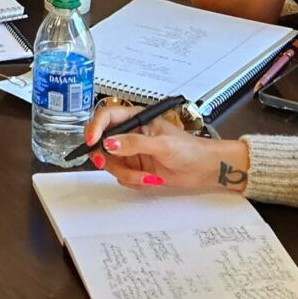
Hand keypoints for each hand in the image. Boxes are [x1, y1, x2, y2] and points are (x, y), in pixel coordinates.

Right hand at [84, 105, 249, 191]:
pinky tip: (151, 178)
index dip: (95, 128)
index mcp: (136, 120)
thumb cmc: (190, 149)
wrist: (205, 169)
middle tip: (106, 163)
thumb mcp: (162, 145)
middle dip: (105, 157)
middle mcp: (130, 135)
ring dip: (127, 174)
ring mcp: (131, 153)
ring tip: (148, 176)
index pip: (106, 117)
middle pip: (102, 143)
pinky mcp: (135, 168)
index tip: (92, 141)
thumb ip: (134, 144)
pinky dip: (134, 181)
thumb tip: (109, 143)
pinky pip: (121, 177)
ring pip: (111, 164)